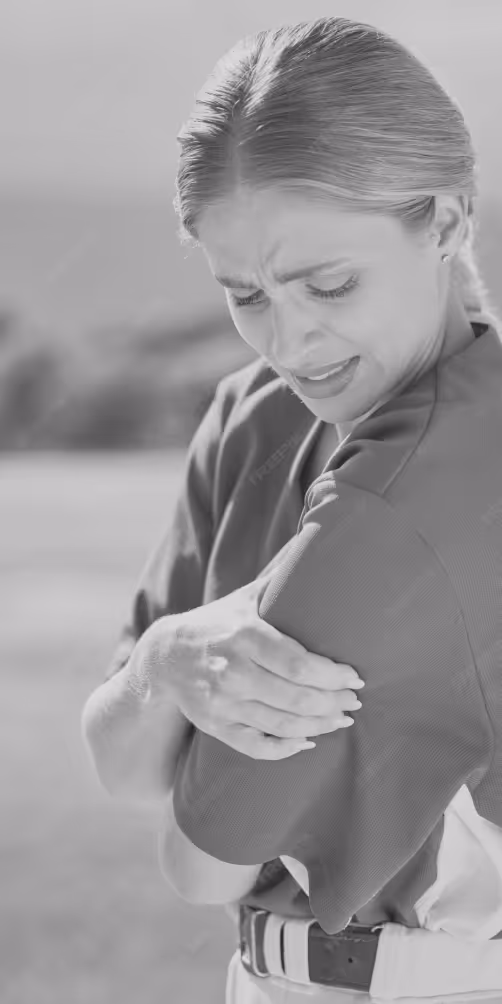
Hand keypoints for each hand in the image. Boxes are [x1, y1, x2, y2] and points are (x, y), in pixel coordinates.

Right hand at [149, 567, 363, 760]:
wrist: (163, 656)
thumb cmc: (217, 622)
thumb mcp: (245, 595)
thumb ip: (282, 574)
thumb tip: (318, 531)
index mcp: (245, 636)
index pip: (299, 664)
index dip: (333, 676)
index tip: (355, 677)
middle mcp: (232, 671)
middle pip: (296, 698)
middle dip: (333, 704)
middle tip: (355, 703)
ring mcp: (223, 703)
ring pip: (282, 724)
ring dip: (319, 726)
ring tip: (342, 719)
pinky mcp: (216, 726)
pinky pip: (257, 746)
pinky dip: (286, 747)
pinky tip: (308, 741)